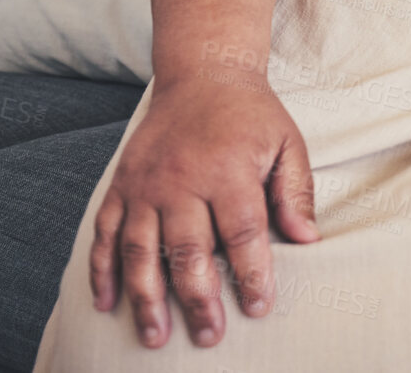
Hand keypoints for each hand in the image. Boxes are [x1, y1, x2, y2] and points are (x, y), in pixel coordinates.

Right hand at [90, 73, 319, 348]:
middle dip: (198, 299)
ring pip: (141, 251)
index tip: (258, 307)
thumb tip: (307, 240)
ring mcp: (145, 185)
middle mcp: (182, 180)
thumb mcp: (287, 143)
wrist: (203, 74)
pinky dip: (102, 271)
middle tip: (209, 336)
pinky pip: (106, 234)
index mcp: (229, 170)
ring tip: (156, 335)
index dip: (250, 274)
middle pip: (188, 250)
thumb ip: (296, 192)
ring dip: (146, 298)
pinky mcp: (121, 186)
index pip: (242, 233)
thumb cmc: (252, 115)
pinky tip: (108, 304)